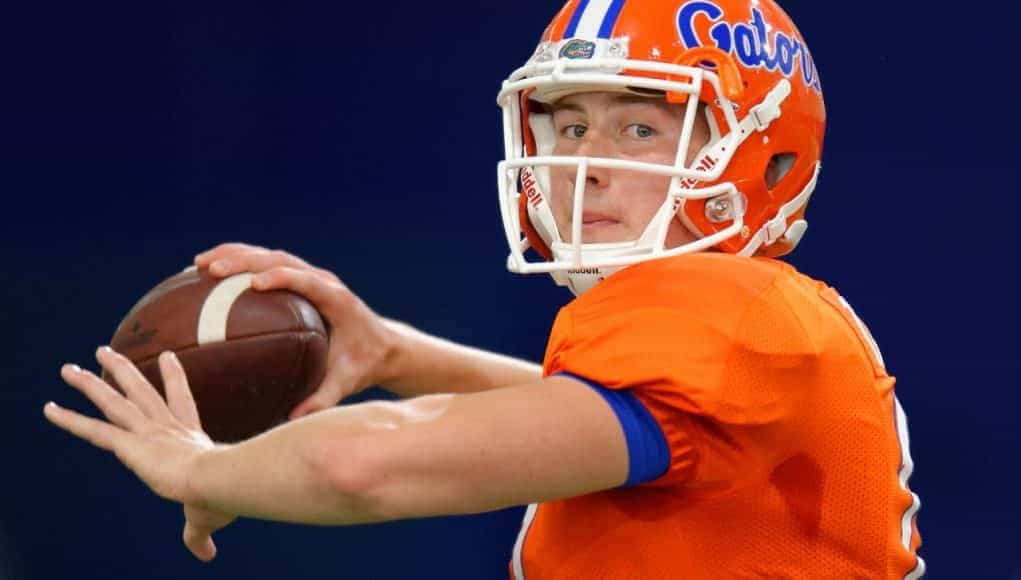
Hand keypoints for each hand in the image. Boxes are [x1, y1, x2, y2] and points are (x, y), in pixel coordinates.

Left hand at [45, 347, 236, 560]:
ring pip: (114, 402)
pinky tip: (49, 408)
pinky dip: (69, 420)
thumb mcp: (208, 516)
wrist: (220, 482)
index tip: (167, 356)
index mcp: (191, 438)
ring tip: (71, 368)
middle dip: (122, 371)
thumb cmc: (221, 496)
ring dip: (90, 384)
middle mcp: (167, 429)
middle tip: (105, 353)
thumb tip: (206, 557)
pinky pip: (94, 431)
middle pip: (140, 392)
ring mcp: (148, 434)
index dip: (173, 378)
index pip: (180, 401)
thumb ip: (199, 535)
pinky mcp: (130, 446)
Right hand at [195, 243, 395, 417]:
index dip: (282, 278)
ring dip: (235, 255)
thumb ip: (323, 399)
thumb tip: (292, 420)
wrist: (383, 346)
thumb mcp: (346, 383)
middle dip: (244, 260)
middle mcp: (322, 282)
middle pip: (280, 260)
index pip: (307, 281)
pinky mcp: (301, 281)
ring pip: (270, 256)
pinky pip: (267, 266)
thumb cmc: (364, 364)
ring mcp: (311, 278)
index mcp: (336, 299)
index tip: (254, 284)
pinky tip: (209, 275)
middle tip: (211, 269)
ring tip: (199, 264)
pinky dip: (239, 265)